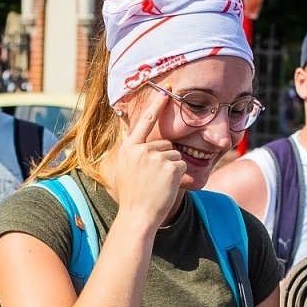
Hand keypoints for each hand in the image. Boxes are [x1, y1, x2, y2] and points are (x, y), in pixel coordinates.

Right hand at [107, 86, 185, 228]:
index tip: (167, 91)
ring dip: (172, 169)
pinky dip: (179, 176)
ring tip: (158, 184)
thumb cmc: (132, 196)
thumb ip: (131, 151)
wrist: (137, 216)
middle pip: (165, 144)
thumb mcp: (124, 169)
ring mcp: (156, 156)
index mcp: (128, 148)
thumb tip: (128, 132)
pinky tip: (167, 186)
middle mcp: (141, 149)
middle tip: (154, 179)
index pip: (145, 121)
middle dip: (165, 159)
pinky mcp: (170, 166)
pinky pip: (182, 165)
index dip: (156, 105)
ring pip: (175, 155)